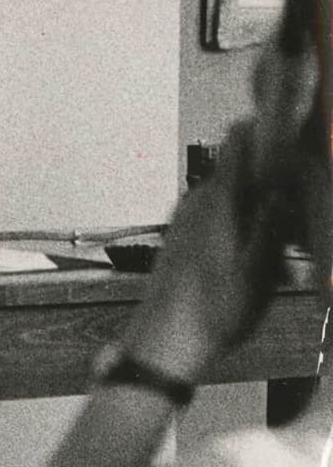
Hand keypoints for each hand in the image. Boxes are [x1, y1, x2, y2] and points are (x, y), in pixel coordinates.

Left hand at [121, 122, 289, 381]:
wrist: (166, 337)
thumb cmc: (216, 308)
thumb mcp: (260, 270)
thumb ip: (273, 221)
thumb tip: (284, 182)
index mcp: (218, 199)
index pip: (237, 140)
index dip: (265, 129)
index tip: (293, 135)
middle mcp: (198, 199)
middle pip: (241, 170)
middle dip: (273, 183)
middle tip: (299, 216)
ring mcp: (188, 215)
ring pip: (233, 197)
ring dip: (259, 212)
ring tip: (282, 251)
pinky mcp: (183, 235)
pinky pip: (220, 217)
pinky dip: (242, 228)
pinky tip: (256, 262)